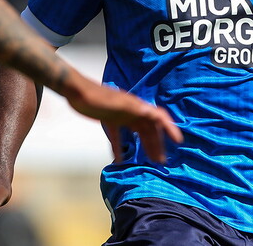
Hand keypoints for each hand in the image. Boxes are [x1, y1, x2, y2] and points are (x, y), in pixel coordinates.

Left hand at [62, 72, 182, 162]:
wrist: (74, 90)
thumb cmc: (95, 96)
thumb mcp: (116, 103)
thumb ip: (133, 108)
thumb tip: (151, 113)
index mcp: (136, 106)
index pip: (158, 116)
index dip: (169, 127)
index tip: (177, 141)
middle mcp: (132, 111)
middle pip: (149, 128)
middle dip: (157, 144)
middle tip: (161, 161)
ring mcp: (120, 115)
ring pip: (137, 133)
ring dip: (144, 146)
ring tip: (149, 161)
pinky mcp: (109, 120)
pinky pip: (118, 136)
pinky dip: (119, 148)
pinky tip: (119, 160)